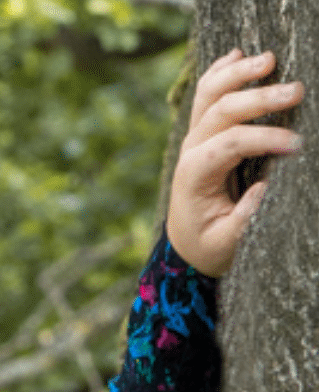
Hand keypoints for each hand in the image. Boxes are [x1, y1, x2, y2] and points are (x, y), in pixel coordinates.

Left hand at [166, 49, 303, 276]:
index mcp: (193, 177)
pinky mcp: (202, 132)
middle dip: (258, 99)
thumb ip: (241, 221)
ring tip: (269, 61)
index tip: (297, 144)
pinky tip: (237, 55)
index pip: (227, 145)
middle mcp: (190, 151)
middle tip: (297, 90)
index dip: (263, 139)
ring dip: (239, 74)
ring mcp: (194, 138)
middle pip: (220, 111)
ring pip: (210, 95)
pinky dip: (221, 72)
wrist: (187, 241)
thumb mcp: (225, 243)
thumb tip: (263, 190)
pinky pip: (206, 94)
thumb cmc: (208, 242)